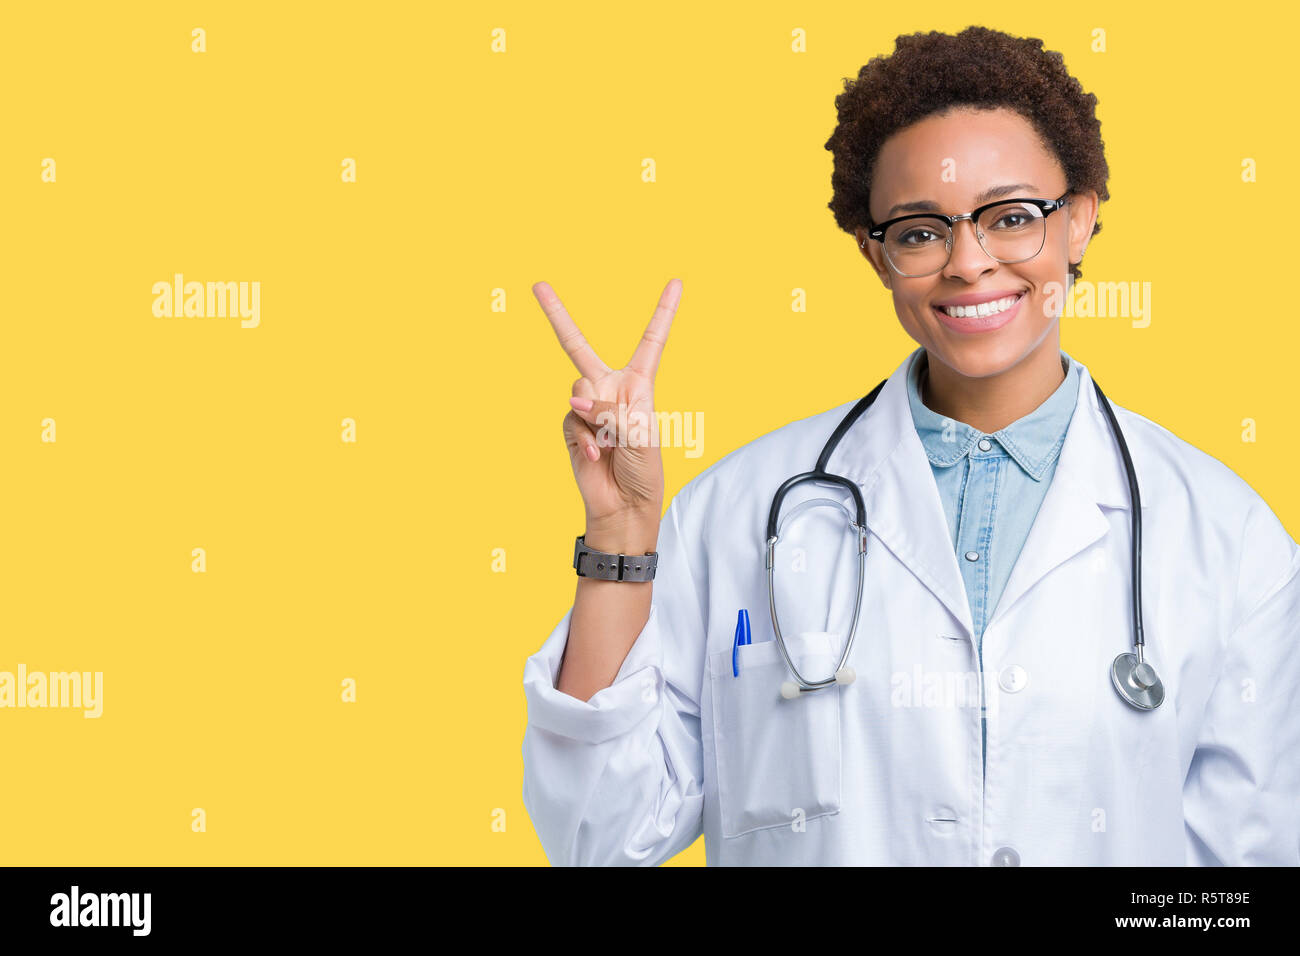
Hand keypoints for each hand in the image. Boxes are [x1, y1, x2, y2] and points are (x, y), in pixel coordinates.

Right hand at [534, 278, 682, 529]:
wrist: (625, 507)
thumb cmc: (644, 471)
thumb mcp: (640, 436)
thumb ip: (610, 411)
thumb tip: (576, 401)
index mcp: (640, 385)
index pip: (651, 341)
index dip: (664, 312)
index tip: (677, 282)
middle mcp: (610, 389)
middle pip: (577, 346)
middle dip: (556, 315)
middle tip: (538, 285)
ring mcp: (587, 408)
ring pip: (577, 391)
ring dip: (594, 416)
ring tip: (609, 441)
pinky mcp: (570, 429)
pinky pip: (569, 421)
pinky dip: (583, 439)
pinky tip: (596, 456)